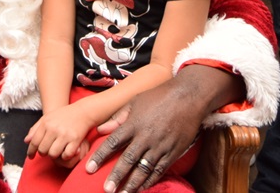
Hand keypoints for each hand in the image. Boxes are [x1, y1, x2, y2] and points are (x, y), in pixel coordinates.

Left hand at [25, 103, 96, 162]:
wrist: (83, 111)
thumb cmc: (64, 115)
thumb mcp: (48, 117)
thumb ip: (35, 129)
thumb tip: (26, 141)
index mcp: (46, 123)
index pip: (34, 141)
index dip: (31, 151)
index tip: (30, 156)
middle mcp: (54, 129)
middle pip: (43, 150)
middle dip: (43, 153)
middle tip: (47, 151)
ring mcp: (65, 134)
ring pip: (53, 154)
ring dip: (54, 155)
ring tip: (56, 151)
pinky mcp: (75, 139)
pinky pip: (66, 155)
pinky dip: (65, 156)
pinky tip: (66, 152)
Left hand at [85, 67, 238, 192]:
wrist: (189, 97)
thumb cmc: (159, 96)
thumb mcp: (136, 101)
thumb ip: (118, 117)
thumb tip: (100, 129)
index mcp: (134, 123)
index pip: (113, 142)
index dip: (100, 156)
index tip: (89, 169)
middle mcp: (146, 137)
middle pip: (128, 160)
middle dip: (116, 176)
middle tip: (107, 189)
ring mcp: (160, 146)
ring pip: (144, 169)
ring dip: (132, 184)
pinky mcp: (173, 152)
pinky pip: (159, 170)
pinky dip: (150, 181)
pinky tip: (141, 188)